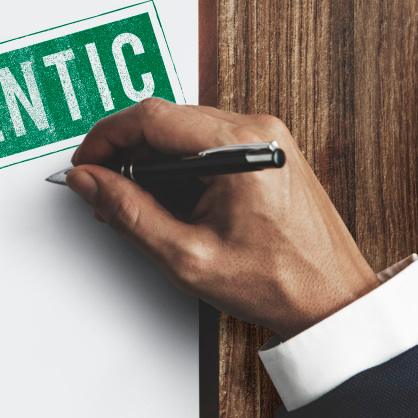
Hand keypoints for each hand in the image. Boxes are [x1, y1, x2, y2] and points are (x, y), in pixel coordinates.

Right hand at [66, 99, 378, 337]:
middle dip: (125, 154)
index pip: (151, 117)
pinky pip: (204, 143)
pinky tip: (169, 202)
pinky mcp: (266, 151)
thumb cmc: (278, 283)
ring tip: (137, 206)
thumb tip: (89, 181)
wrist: (332, 300)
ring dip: (150, 163)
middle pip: (165, 120)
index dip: (106, 138)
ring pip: (182, 131)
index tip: (85, 164)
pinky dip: (177, 167)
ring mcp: (266, 138)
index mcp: (241, 146)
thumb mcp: (186, 256)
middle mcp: (257, 130)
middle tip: (104, 193)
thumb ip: (128, 212)